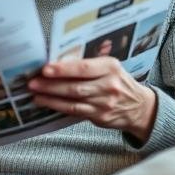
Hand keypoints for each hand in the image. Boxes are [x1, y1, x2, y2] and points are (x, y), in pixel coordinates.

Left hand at [28, 57, 156, 141]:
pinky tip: (45, 102)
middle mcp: (109, 85)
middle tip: (33, 82)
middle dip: (51, 84)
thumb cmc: (119, 82)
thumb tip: (59, 58)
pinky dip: (58, 106)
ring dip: (51, 97)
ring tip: (35, 93)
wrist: (140, 107)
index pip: (84, 68)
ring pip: (73, 100)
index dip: (64, 69)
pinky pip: (74, 111)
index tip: (46, 68)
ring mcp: (104, 103)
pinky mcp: (100, 116)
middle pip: (76, 85)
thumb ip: (90, 63)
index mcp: (111, 67)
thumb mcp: (110, 67)